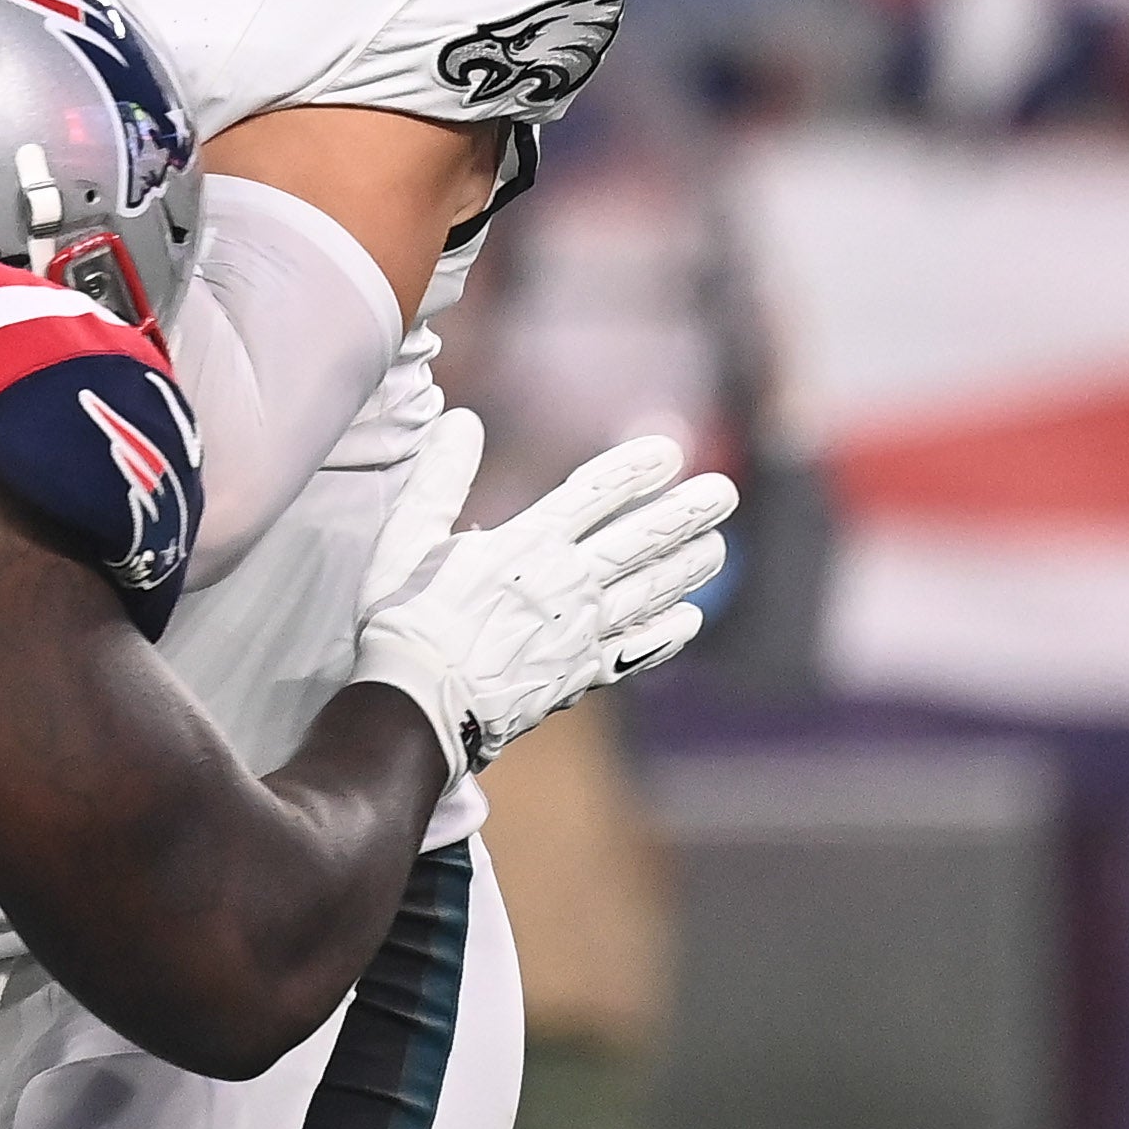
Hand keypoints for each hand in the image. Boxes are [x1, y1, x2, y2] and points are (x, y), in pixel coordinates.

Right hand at [351, 413, 732, 775]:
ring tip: (718, 546)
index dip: (636, 469)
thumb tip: (463, 420)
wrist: (419, 708)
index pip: (594, 493)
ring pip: (650, 591)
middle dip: (686, 513)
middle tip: (723, 492)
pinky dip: (667, 633)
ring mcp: (580, 632)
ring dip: (688, 566)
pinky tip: (689, 620)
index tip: (672, 450)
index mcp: (526, 545)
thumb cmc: (406, 620)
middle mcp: (566, 584)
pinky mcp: (582, 674)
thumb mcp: (408, 538)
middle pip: (640, 540)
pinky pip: (638, 649)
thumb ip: (441, 477)